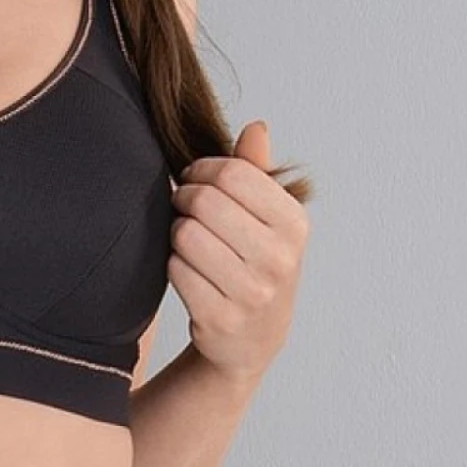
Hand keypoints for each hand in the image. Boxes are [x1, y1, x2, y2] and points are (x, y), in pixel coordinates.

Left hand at [168, 121, 310, 390]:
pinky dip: (172, 265)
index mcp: (294, 224)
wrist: (252, 339)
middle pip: (204, 201)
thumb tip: (256, 127)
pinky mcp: (221, 318)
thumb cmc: (255, 263)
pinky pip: (175, 269)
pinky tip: (188, 270)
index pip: (232, 173)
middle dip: (184, 198)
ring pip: (185, 234)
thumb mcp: (267, 217)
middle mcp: (280, 259)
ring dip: (177, 233)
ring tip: (190, 241)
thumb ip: (256, 170)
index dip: (201, 170)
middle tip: (184, 208)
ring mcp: (253, 293)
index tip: (196, 179)